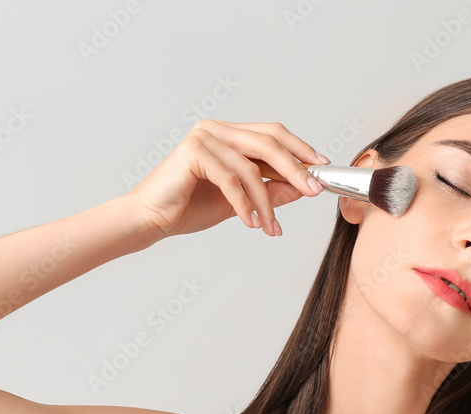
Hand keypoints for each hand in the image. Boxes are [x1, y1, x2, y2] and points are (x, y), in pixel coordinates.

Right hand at [124, 119, 328, 238]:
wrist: (150, 219)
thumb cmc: (187, 208)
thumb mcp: (239, 202)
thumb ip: (268, 191)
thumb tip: (301, 188)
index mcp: (227, 134)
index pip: (273, 134)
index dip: (300, 149)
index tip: (321, 169)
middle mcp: (216, 129)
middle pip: (269, 143)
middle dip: (295, 169)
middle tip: (312, 191)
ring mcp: (204, 137)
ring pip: (251, 168)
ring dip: (267, 201)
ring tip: (271, 226)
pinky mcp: (194, 152)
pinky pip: (232, 180)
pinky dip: (245, 204)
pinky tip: (251, 223)